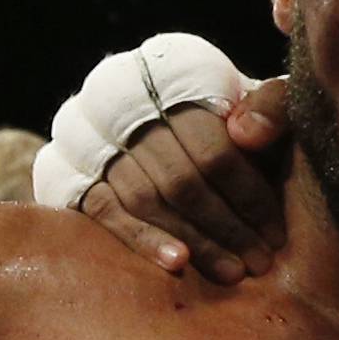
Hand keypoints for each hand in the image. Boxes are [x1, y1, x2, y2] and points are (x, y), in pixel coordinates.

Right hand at [35, 33, 292, 280]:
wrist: (168, 129)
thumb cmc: (232, 123)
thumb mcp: (263, 106)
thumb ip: (275, 107)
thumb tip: (245, 132)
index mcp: (173, 67)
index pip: (212, 144)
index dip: (248, 195)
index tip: (276, 233)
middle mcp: (119, 89)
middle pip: (178, 177)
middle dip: (225, 227)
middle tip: (259, 263)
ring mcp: (83, 128)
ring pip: (144, 197)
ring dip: (193, 240)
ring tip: (232, 272)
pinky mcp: (62, 166)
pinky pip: (102, 210)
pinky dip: (142, 239)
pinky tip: (177, 264)